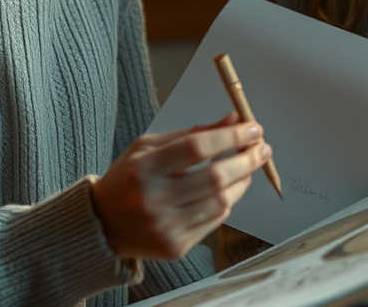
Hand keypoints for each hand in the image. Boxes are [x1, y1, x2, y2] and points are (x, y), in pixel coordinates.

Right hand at [91, 111, 272, 260]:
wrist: (104, 224)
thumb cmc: (130, 177)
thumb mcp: (150, 146)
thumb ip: (192, 133)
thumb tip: (233, 119)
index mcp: (143, 168)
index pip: (197, 148)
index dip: (230, 137)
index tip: (252, 127)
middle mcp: (154, 200)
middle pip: (215, 178)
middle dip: (247, 160)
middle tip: (262, 147)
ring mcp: (166, 227)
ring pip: (221, 202)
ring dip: (243, 181)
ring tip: (249, 166)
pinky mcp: (176, 247)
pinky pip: (215, 221)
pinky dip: (227, 202)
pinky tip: (228, 189)